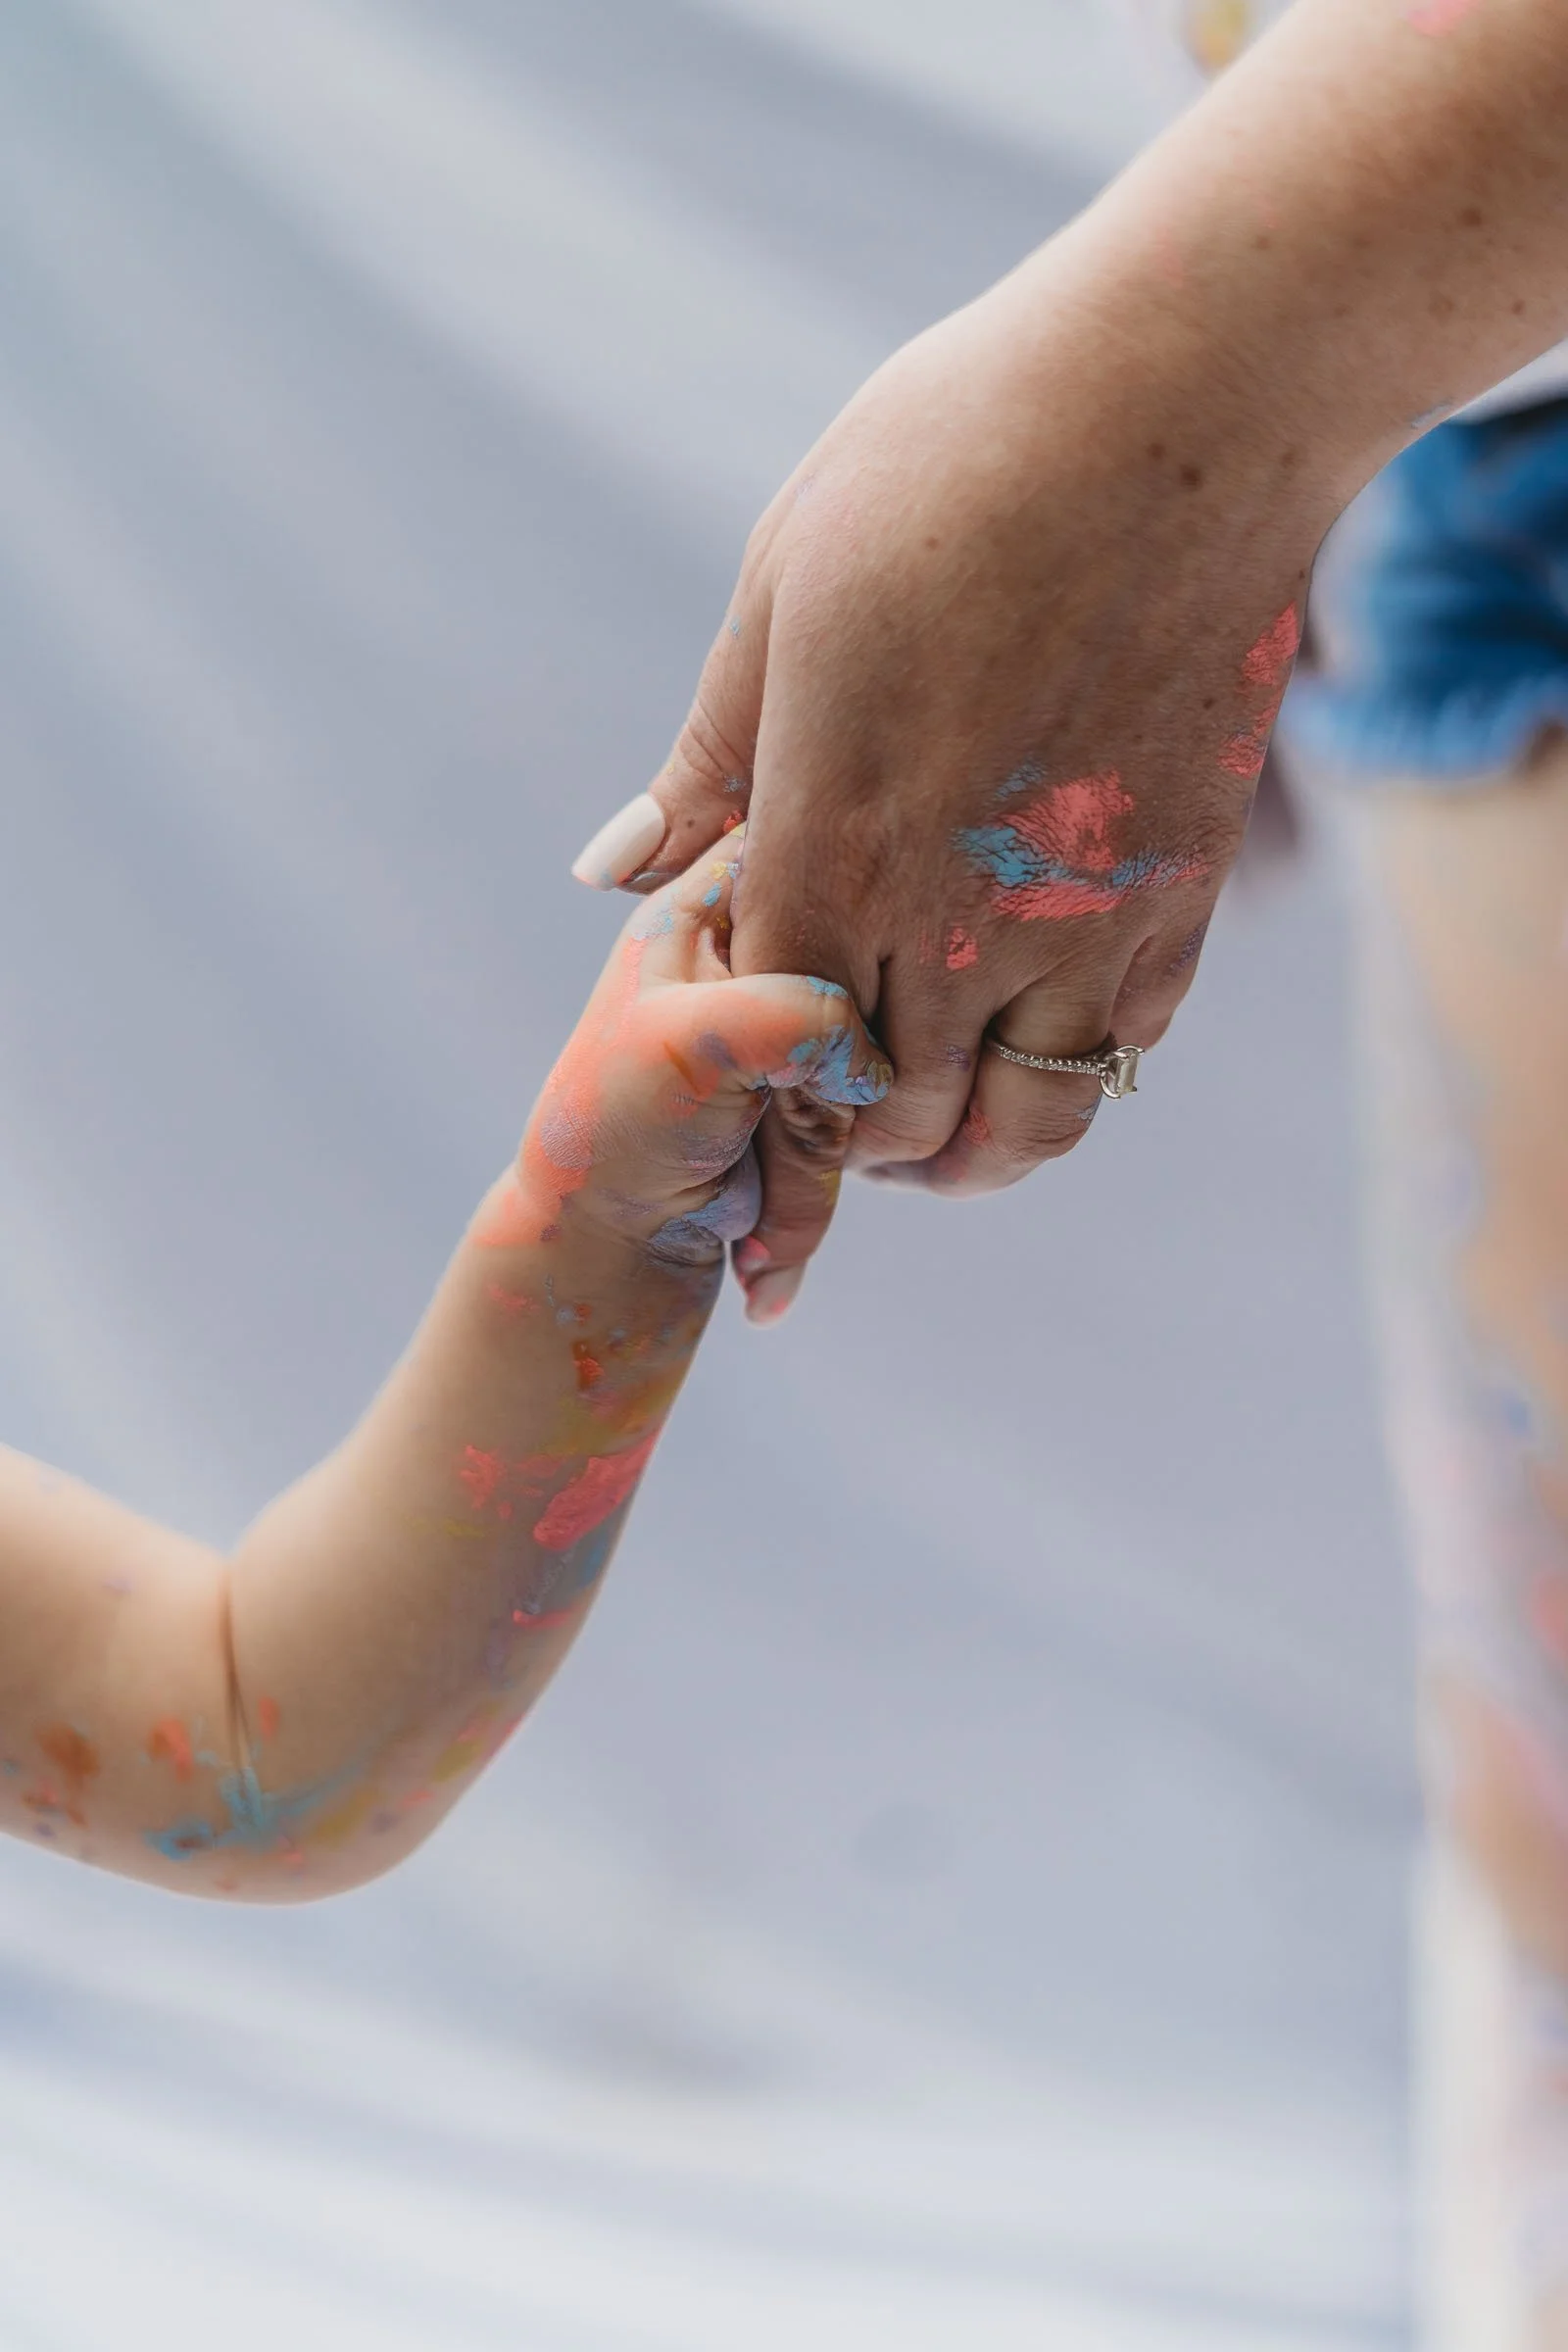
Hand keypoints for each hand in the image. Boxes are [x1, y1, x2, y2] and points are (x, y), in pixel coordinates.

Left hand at [571, 234, 1344, 1309]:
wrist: (1178, 405)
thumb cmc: (948, 465)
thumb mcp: (779, 593)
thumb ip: (705, 767)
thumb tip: (610, 874)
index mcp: (830, 844)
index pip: (772, 1048)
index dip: (757, 1074)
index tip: (759, 1053)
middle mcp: (951, 919)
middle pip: (887, 1121)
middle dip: (849, 1141)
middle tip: (839, 1105)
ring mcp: (1079, 921)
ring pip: (1014, 1128)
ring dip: (963, 1148)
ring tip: (939, 1118)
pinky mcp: (1181, 897)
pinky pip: (1116, 1057)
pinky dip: (1065, 1077)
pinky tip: (1036, 1034)